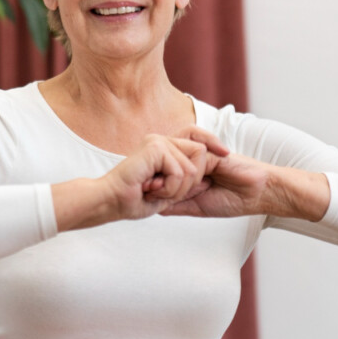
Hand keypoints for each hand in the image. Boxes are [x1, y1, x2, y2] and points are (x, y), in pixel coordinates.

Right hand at [89, 126, 229, 222]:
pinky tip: (153, 190)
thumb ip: (185, 185)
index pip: (196, 137)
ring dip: (177, 189)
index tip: (226, 153)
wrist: (110, 202)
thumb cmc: (133, 201)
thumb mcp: (167, 194)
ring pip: (191, 167)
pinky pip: (180, 171)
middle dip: (192, 180)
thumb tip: (207, 180)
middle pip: (200, 152)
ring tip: (156, 192)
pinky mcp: (155, 148)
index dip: (213, 142)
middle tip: (166, 192)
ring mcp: (158, 142)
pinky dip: (170, 188)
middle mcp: (162, 141)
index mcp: (164, 149)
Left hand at [163, 153, 329, 220]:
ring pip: (173, 157)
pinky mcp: (210, 150)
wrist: (258, 193)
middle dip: (157, 176)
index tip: (146, 194)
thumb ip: (175, 205)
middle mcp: (190, 162)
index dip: (152, 183)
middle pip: (163, 162)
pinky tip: (199, 182)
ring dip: (173, 175)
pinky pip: (192, 154)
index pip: (161, 174)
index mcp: (186, 175)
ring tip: (176, 187)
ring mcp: (199, 154)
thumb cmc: (232, 201)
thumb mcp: (196, 208)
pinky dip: (190, 171)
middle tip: (152, 188)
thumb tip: (151, 207)